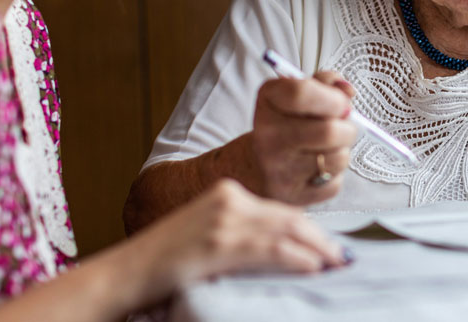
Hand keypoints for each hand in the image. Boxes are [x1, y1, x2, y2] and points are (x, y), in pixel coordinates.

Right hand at [136, 180, 348, 295]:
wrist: (125, 273)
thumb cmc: (164, 262)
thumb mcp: (207, 235)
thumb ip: (240, 235)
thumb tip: (280, 250)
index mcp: (226, 193)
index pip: (280, 210)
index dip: (310, 229)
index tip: (329, 246)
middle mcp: (228, 200)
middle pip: (289, 217)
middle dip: (320, 239)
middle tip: (342, 257)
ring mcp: (223, 221)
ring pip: (286, 231)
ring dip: (316, 249)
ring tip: (334, 264)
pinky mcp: (218, 244)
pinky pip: (269, 250)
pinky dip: (296, 258)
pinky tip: (312, 267)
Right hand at [250, 70, 357, 204]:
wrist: (255, 167)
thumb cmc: (286, 124)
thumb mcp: (298, 94)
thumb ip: (326, 83)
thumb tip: (348, 92)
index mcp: (269, 100)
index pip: (302, 93)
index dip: (332, 97)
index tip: (340, 103)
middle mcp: (268, 135)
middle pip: (329, 131)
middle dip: (347, 128)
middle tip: (342, 127)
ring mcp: (278, 169)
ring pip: (337, 158)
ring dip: (343, 151)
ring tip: (329, 148)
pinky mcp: (293, 196)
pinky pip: (335, 184)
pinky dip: (335, 176)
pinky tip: (318, 169)